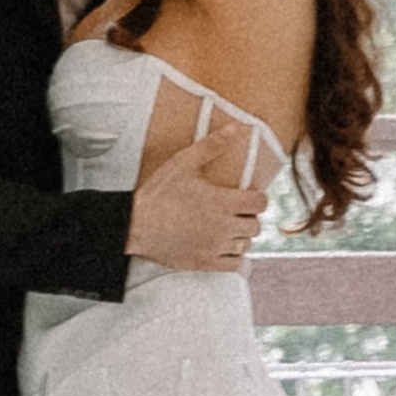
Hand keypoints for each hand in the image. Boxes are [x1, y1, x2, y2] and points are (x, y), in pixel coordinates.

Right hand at [129, 125, 268, 273]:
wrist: (135, 225)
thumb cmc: (158, 193)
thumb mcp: (183, 163)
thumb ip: (211, 146)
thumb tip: (235, 128)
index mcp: (223, 202)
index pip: (260, 203)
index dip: (257, 198)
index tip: (248, 196)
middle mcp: (224, 226)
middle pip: (255, 225)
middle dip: (249, 217)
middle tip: (236, 212)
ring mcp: (216, 247)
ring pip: (246, 244)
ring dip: (242, 236)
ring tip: (229, 229)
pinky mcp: (206, 263)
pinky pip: (236, 266)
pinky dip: (239, 260)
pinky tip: (232, 252)